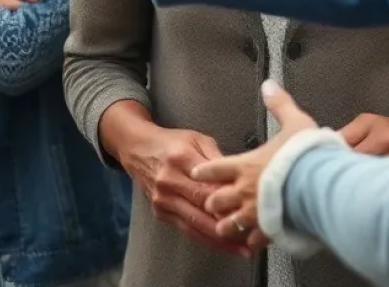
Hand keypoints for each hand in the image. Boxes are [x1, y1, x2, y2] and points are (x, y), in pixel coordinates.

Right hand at [119, 123, 256, 258]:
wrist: (140, 149)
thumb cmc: (173, 142)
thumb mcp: (198, 140)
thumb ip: (216, 159)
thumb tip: (235, 177)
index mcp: (181, 160)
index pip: (207, 187)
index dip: (227, 203)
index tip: (247, 213)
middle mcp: (169, 182)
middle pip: (200, 210)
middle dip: (226, 226)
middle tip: (249, 236)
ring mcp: (163, 200)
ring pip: (194, 225)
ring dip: (217, 239)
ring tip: (240, 247)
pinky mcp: (160, 212)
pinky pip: (185, 229)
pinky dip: (204, 238)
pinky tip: (220, 244)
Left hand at [192, 80, 316, 240]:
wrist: (317, 183)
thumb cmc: (304, 155)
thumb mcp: (294, 122)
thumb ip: (279, 105)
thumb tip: (269, 86)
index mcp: (245, 165)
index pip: (216, 168)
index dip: (204, 171)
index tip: (197, 173)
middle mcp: (244, 191)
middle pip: (215, 199)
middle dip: (212, 201)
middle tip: (211, 201)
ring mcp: (254, 212)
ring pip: (228, 224)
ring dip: (225, 224)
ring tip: (224, 226)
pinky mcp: (268, 228)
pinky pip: (252, 239)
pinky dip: (250, 240)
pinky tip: (251, 242)